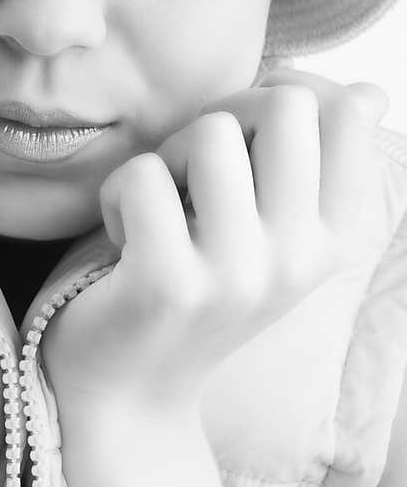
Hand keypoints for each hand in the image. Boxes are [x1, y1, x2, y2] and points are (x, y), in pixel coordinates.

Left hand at [43, 68, 388, 414]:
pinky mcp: (169, 284)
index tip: (240, 145)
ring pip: (208, 133)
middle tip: (188, 176)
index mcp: (329, 240)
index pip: (345, 113)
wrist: (126, 395)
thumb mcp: (266, 232)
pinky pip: (142, 175)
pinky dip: (116, 196)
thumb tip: (369, 91)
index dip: (280, 97)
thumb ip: (310, 164)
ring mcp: (238, 274)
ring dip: (163, 160)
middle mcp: (298, 258)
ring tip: (155, 214)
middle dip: (220, 119)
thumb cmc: (188, 291)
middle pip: (283, 105)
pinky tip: (120, 243)